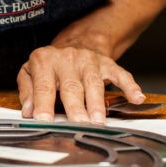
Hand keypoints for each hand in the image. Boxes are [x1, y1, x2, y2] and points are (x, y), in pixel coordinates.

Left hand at [17, 45, 144, 123]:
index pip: (44, 86)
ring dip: (97, 103)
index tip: (43, 120)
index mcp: (44, 61)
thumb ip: (27, 91)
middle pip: (71, 86)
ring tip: (98, 120)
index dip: (43, 104)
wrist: (76, 42)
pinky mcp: (107, 63)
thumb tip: (28, 110)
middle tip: (78, 124)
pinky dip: (130, 86)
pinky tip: (137, 98)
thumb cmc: (50, 65)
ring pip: (94, 83)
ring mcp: (89, 60)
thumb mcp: (30, 72)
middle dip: (75, 107)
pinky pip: (121, 74)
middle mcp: (67, 58)